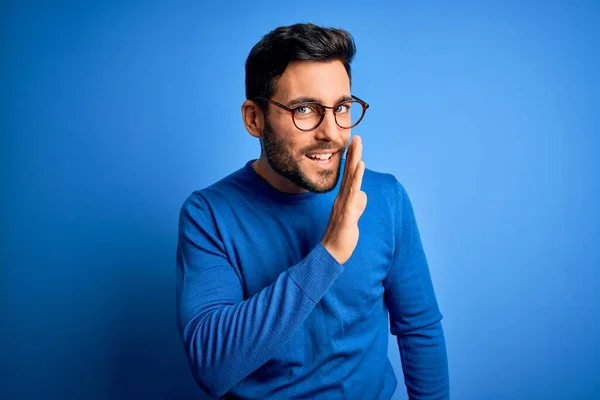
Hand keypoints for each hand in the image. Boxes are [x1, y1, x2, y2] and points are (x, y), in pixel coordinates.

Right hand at [321, 135, 367, 263]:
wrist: (331, 254)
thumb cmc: (341, 238)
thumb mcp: (352, 218)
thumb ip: (357, 206)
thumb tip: (362, 195)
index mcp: (343, 199)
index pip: (349, 177)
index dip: (352, 161)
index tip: (355, 146)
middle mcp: (341, 198)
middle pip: (349, 173)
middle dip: (353, 154)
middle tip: (357, 137)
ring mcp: (343, 204)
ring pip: (350, 179)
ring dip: (354, 161)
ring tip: (357, 145)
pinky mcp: (346, 213)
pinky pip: (352, 193)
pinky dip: (356, 178)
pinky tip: (360, 166)